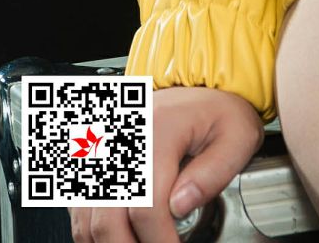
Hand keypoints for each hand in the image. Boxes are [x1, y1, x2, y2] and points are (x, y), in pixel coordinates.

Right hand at [68, 84, 264, 240]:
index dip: (159, 240)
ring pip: (88, 221)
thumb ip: (214, 173)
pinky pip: (81, 211)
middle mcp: (120, 138)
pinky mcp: (92, 161)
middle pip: (107, 220)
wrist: (197, 89)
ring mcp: (100, 149)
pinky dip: (97, 234)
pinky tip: (124, 236)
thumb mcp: (237, 134)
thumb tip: (181, 206)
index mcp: (158, 130)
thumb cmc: (216, 111)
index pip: (147, 206)